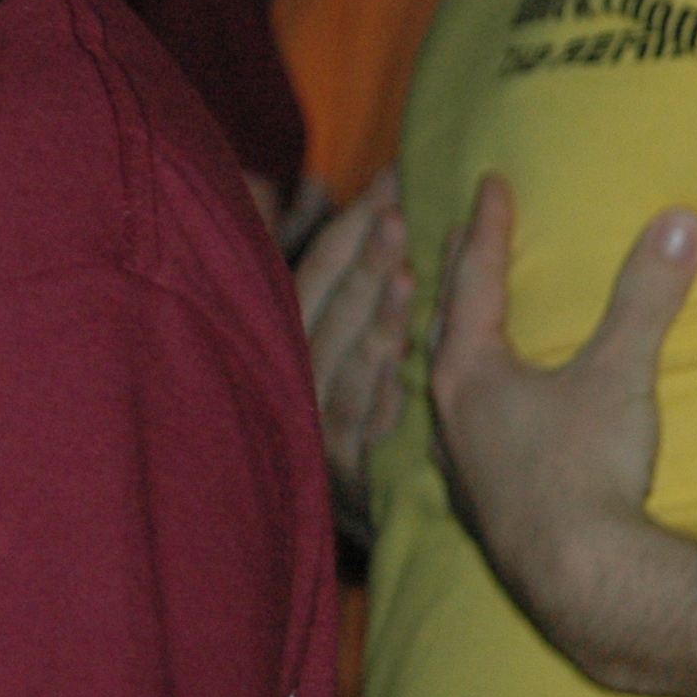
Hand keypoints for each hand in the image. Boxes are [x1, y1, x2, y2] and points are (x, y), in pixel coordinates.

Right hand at [292, 169, 412, 532]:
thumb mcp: (330, 342)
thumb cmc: (342, 418)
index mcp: (288, 341)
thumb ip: (334, 279)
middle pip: (330, 310)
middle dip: (364, 261)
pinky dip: (383, 396)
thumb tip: (318, 187)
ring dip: (375, 321)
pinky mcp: (347, 473)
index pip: (316, 271)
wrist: (322, 510)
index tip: (389, 186)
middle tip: (397, 216)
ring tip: (408, 279)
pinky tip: (409, 371)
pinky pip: (362, 427)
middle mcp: (294, 380)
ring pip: (346, 364)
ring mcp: (318, 427)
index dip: (350, 227)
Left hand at [429, 174, 696, 696]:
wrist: (579, 576)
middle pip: (443, 323)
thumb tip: (680, 221)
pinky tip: (478, 416)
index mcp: (470, 368)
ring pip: (442, 380)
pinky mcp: (477, 501)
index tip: (489, 183)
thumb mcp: (620, 373)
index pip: (473, 277)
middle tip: (459, 235)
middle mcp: (448, 408)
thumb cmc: (589, 467)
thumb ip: (646, 297)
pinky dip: (466, 402)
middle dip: (453, 274)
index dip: (487, 227)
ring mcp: (457, 458)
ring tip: (459, 316)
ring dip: (451, 340)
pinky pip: (459, 431)